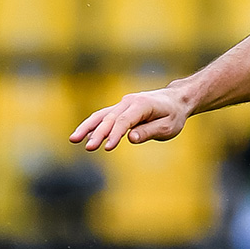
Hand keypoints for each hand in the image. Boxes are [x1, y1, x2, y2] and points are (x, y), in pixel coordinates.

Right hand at [70, 86, 191, 151]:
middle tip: (88, 148)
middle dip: (97, 134)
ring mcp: (123, 104)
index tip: (107, 147)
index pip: (124, 121)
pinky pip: (103, 117)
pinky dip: (93, 125)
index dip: (115, 134)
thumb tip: (130, 138)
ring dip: (87, 127)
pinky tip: (84, 137)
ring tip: (73, 140)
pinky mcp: (120, 109)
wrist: (176, 100)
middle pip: (109, 118)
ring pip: (101, 115)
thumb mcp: (168, 126)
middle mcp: (129, 102)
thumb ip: (149, 131)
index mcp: (142, 105)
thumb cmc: (174, 115)